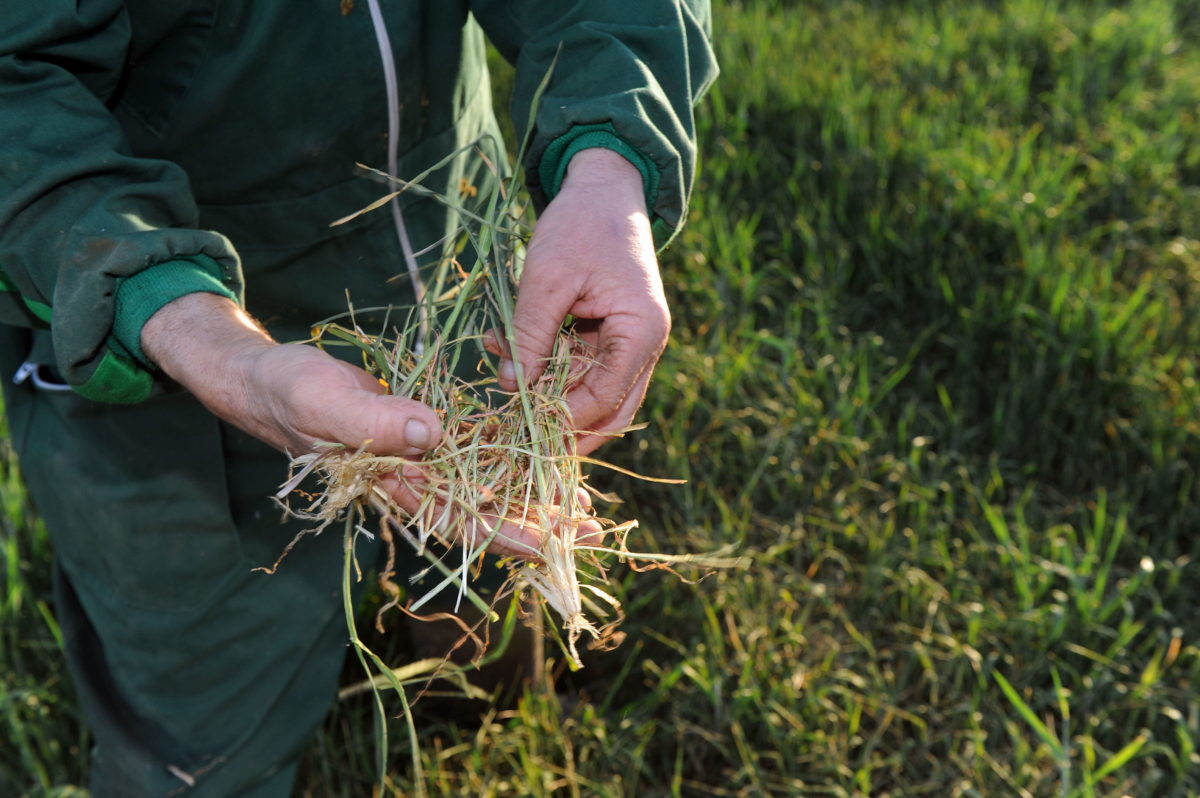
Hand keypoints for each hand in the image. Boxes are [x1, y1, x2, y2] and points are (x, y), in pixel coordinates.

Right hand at [141, 293, 599, 556]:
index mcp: (390, 483)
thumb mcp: (321, 400)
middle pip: (484, 512)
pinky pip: (473, 452)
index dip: (506, 533)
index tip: (554, 542)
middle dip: (538, 523)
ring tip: (583, 504)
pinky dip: (508, 457)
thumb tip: (432, 432)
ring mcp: (418, 458)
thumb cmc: (286, 390)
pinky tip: (543, 455)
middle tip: (594, 531)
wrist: (265, 379)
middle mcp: (411, 480)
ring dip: (532, 494)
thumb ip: (371, 421)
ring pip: (485, 485)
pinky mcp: (421, 432)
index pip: (457, 519)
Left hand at [496, 148, 669, 455]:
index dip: (565, 418)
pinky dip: (547, 365)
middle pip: (611, 409)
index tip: (522, 429)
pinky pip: (580, 364)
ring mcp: (629, 341)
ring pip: (593, 391)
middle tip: (522, 446)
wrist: (603, 185)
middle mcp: (644, 344)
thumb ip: (531, 334)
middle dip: (567, 428)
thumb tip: (512, 388)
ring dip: (550, 393)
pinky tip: (505, 351)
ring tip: (502, 385)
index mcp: (642, 332)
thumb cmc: (581, 224)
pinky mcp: (609, 333)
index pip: (606, 398)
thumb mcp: (548, 278)